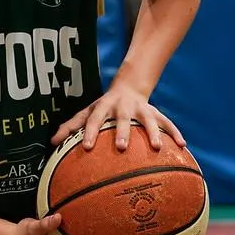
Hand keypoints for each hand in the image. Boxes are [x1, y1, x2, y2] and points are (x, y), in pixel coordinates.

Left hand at [51, 83, 184, 151]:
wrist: (128, 86)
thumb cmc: (102, 107)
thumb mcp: (86, 112)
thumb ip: (70, 126)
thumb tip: (52, 142)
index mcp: (103, 106)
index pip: (93, 118)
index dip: (88, 131)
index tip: (85, 147)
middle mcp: (122, 106)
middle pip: (121, 118)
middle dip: (121, 131)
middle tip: (121, 147)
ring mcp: (140, 108)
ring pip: (147, 119)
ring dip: (153, 132)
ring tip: (157, 147)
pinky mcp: (155, 111)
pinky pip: (167, 122)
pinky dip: (175, 133)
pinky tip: (183, 146)